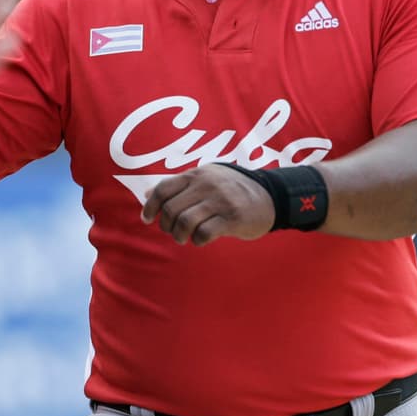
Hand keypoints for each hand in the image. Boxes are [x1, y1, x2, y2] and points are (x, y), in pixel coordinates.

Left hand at [140, 165, 274, 244]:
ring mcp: (220, 201)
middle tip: (172, 232)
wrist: (270, 196)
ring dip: (180, 235)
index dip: (150, 207)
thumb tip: (146, 195)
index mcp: (196, 174)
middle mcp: (206, 185)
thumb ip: (177, 186)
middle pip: (171, 209)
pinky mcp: (233, 218)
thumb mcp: (205, 179)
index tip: (147, 219)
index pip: (163, 189)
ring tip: (184, 238)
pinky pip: (205, 233)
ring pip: (185, 222)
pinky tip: (201, 240)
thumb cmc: (231, 190)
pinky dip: (198, 240)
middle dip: (166, 225)